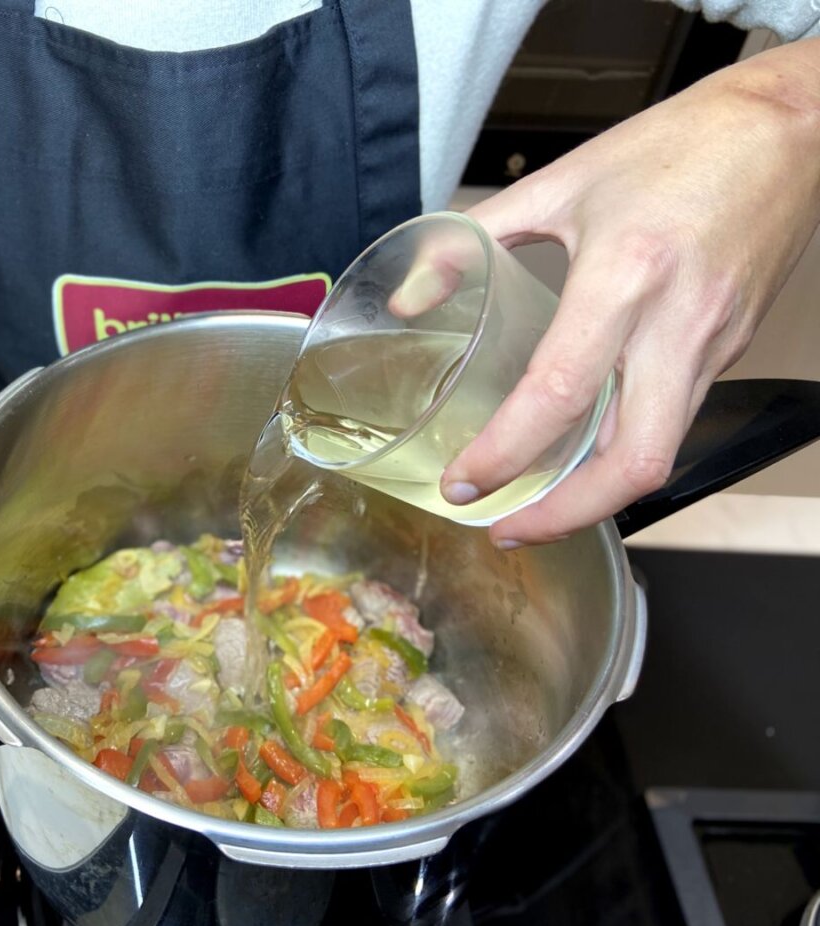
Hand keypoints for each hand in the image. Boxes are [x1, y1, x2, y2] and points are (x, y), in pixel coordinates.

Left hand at [440, 39, 819, 547]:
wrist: (788, 129)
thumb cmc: (676, 147)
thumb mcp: (558, 182)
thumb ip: (470, 241)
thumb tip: (410, 297)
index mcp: (626, 275)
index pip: (558, 394)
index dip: (504, 453)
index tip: (463, 482)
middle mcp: (676, 324)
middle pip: (634, 463)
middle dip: (566, 516)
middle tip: (508, 528)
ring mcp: (711, 345)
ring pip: (662, 455)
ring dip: (598, 498)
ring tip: (537, 507)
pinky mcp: (728, 351)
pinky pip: (675, 422)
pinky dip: (626, 453)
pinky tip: (585, 452)